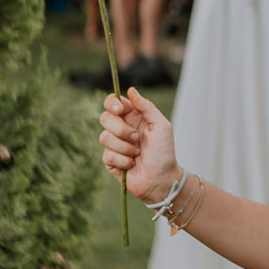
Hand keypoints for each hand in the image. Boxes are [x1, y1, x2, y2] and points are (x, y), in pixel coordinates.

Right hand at [100, 87, 180, 204]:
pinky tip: (132, 164)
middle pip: (105, 118)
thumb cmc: (165, 152)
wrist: (161, 179)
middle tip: (137, 138)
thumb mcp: (161, 125)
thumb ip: (146, 107)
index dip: (112, 103)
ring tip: (138, 153)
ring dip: (125, 147)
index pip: (113, 102)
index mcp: (134, 117)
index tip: (119, 109)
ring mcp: (114, 144)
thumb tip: (131, 89)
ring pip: (104, 137)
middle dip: (121, 129)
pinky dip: (123, 160)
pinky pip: (107, 154)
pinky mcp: (110, 160)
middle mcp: (122, 128)